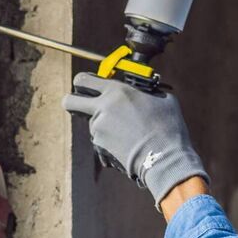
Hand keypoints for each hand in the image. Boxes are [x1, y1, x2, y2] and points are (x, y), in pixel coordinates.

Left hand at [62, 73, 208, 205]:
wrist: (164, 158)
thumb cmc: (168, 127)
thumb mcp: (161, 99)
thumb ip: (145, 92)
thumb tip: (142, 92)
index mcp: (117, 91)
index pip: (83, 79)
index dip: (82, 82)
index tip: (86, 85)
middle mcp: (102, 108)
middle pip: (69, 101)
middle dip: (71, 101)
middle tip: (81, 105)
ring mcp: (98, 129)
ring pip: (92, 124)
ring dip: (104, 126)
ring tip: (129, 133)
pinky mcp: (100, 146)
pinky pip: (100, 140)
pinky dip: (110, 141)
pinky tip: (129, 144)